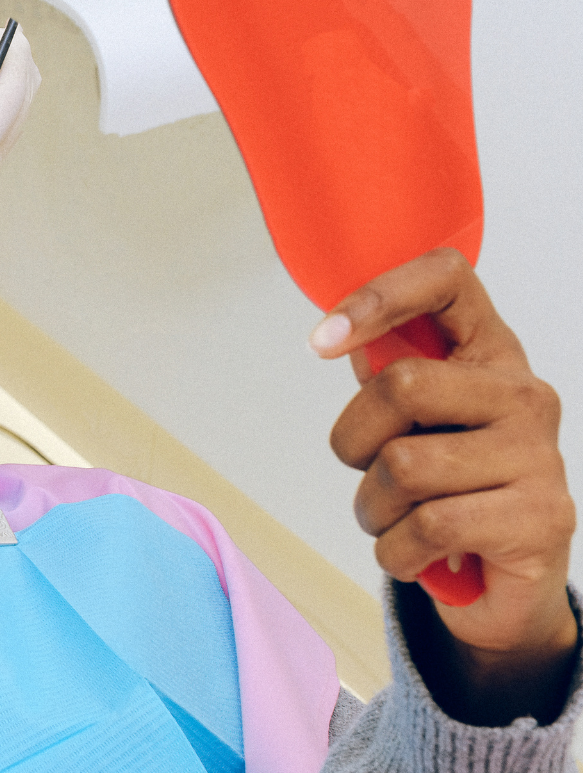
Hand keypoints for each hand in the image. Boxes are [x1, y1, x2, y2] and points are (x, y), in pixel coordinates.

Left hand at [314, 248, 576, 722]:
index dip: (377, 297)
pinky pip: (428, 525)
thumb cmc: (449, 491)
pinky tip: (417, 554)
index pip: (447, 279)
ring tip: (398, 521)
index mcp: (490, 354)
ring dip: (373, 508)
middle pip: (400, 384)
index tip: (322, 341)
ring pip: (403, 465)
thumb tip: (339, 336)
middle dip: (354, 441)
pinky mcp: (541, 518)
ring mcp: (539, 456)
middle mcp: (525, 394)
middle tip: (369, 472)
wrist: (506, 585)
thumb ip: (387, 373)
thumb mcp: (414, 422)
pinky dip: (397, 552)